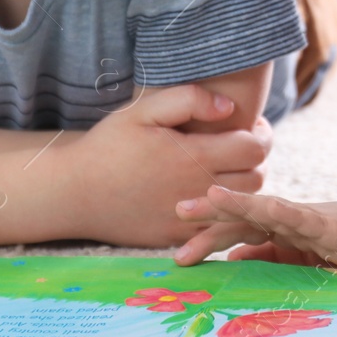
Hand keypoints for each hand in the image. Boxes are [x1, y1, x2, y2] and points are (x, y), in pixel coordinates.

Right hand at [68, 86, 272, 247]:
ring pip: (243, 206)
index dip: (261, 134)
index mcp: (194, 156)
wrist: (75, 192)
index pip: (255, 148)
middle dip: (256, 160)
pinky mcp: (180, 237)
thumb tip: (229, 107)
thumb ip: (189, 100)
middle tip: (241, 147)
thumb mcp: (142, 111)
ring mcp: (191, 218)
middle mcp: (198, 190)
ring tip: (229, 169)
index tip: (251, 126)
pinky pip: (220, 229)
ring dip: (245, 187)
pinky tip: (214, 196)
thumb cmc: (109, 146)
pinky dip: (227, 214)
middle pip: (257, 178)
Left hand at [171, 185, 336, 270]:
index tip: (179, 248)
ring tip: (206, 198)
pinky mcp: (334, 228)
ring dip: (237, 203)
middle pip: (244, 214)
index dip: (209, 233)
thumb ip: (272, 257)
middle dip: (210, 215)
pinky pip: (305, 218)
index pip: (239, 228)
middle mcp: (292, 219)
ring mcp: (312, 220)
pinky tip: (263, 207)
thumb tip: (232, 259)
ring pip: (268, 209)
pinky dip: (282, 212)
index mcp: (283, 229)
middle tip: (175, 214)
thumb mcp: (307, 258)